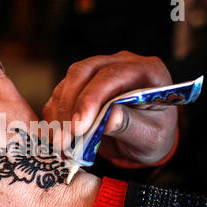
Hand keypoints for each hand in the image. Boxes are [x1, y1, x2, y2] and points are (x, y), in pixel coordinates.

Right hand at [43, 52, 176, 164]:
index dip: (90, 99)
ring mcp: (99, 70)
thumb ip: (131, 126)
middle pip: (83, 72)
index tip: (78, 127)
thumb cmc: (152, 134)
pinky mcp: (81, 83)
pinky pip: (60, 94)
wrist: (142, 136)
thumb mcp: (149, 137)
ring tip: (61, 142)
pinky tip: (58, 135)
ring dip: (59, 113)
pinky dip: (54, 116)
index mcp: (147, 71)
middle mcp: (121, 63)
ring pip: (68, 82)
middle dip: (69, 107)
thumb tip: (109, 118)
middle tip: (64, 139)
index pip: (112, 76)